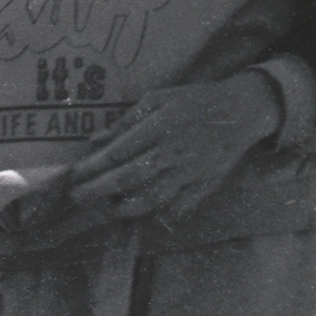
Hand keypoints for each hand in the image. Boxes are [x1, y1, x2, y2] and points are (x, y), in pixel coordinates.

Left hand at [67, 74, 280, 221]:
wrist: (242, 111)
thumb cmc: (196, 101)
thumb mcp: (160, 99)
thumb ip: (127, 121)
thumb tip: (95, 140)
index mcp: (160, 127)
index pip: (118, 152)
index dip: (93, 167)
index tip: (73, 176)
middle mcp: (173, 152)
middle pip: (128, 178)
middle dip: (98, 191)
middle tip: (76, 198)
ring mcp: (190, 172)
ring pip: (151, 198)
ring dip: (123, 208)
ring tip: (106, 211)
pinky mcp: (205, 185)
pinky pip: (178, 207)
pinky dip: (157, 216)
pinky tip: (142, 216)